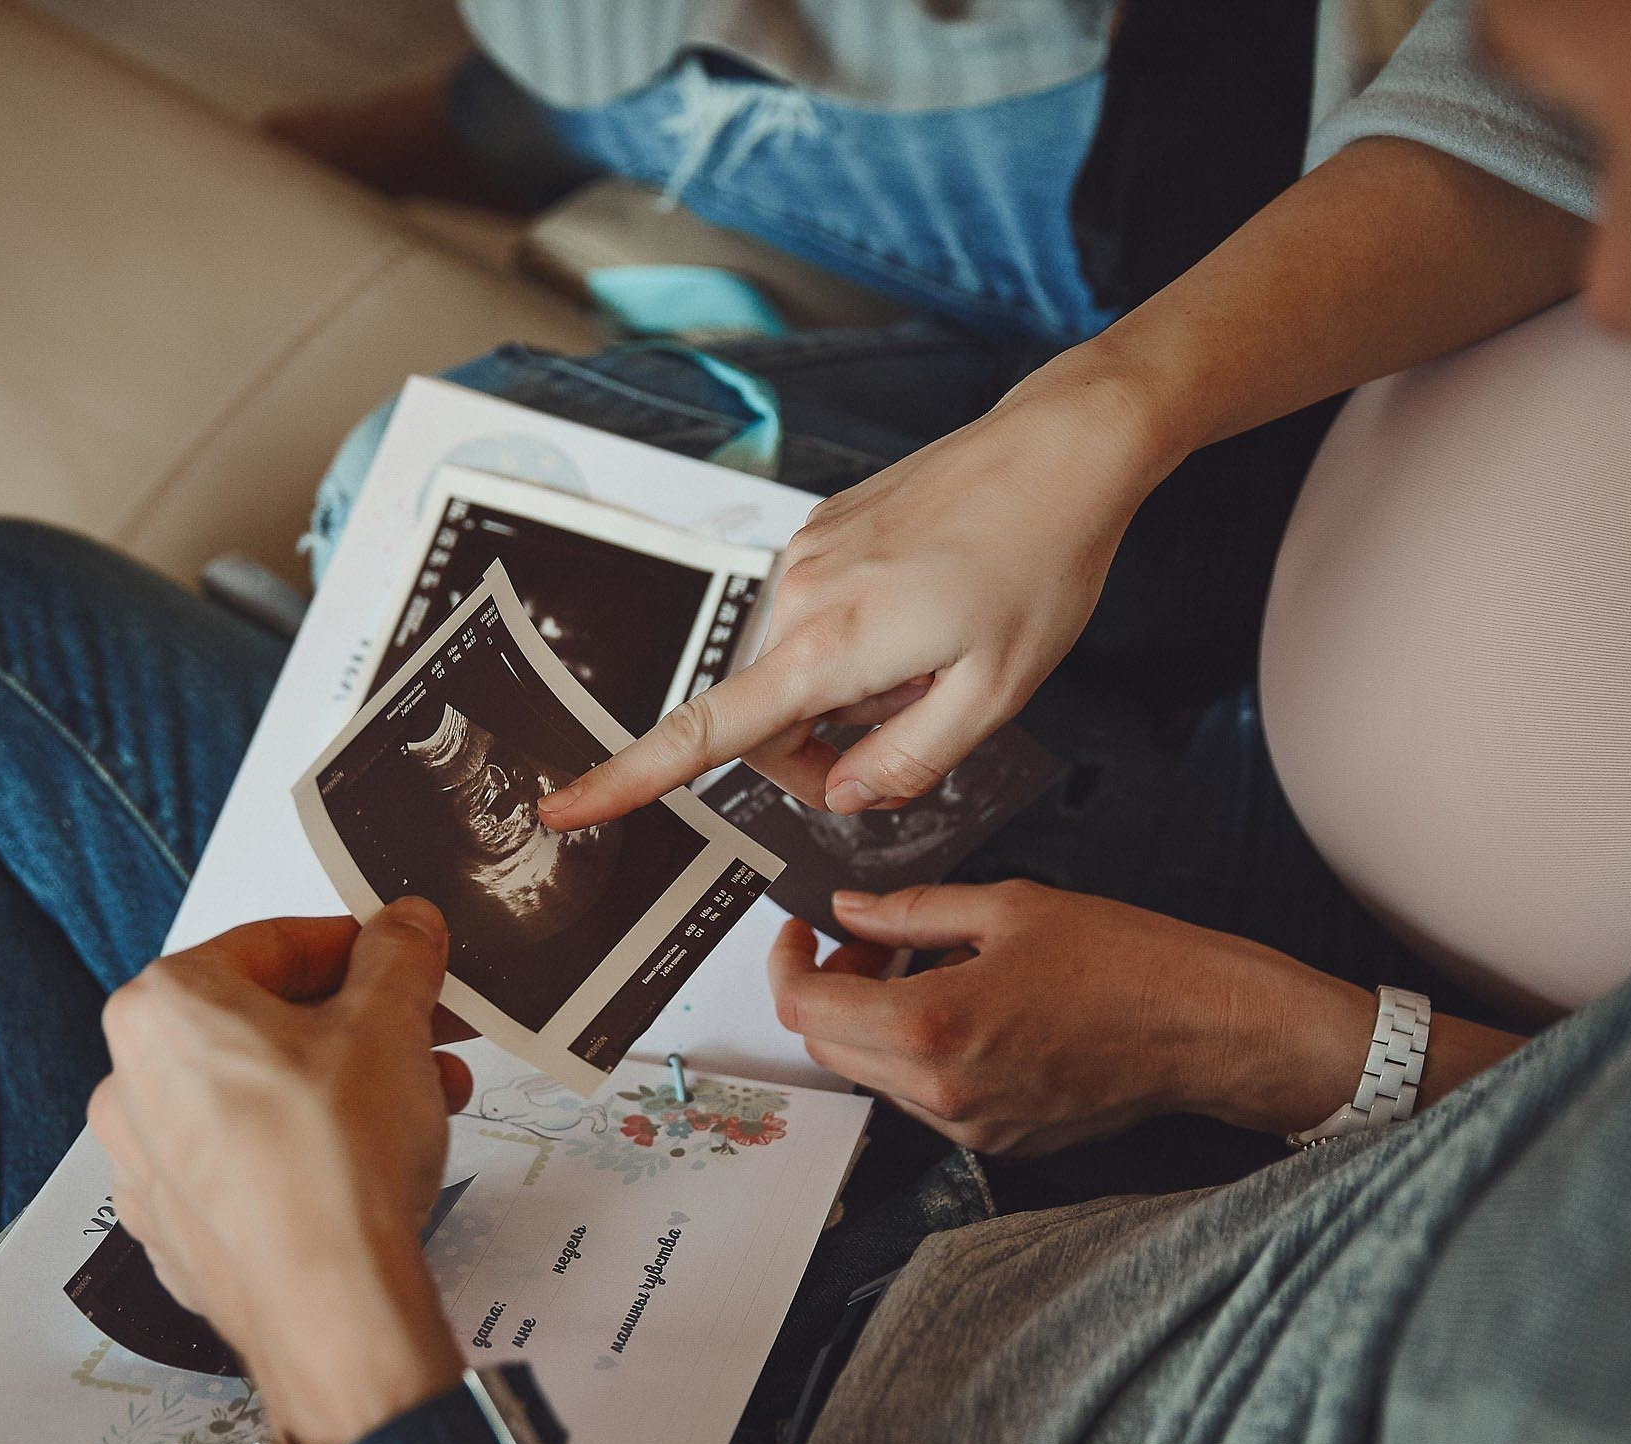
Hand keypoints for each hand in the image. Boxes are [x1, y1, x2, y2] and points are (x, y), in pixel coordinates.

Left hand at [90, 901, 473, 1443]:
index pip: (276, 943)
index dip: (361, 947)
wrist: (328, 1308)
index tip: (409, 960)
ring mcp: (146, 1166)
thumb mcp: (389, 1023)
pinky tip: (373, 1162)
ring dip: (348, 1086)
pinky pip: (248, 1163)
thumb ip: (397, 955)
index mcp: (161, 1009)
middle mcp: (130, 1083)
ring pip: (260, 1096)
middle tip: (429, 1032)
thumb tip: (404, 927)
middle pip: (267, 1022)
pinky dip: (308, 1149)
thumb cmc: (335, 1162)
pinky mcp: (177, 1231)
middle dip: (363, 1025)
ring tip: (427, 1100)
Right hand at [540, 353, 1174, 829]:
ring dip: (852, 691)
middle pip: (767, 716)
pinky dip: (860, 642)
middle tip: (919, 729)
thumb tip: (840, 795)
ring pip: (798, 668)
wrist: (1061, 448)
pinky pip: (818, 616)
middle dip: (825, 748)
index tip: (568, 807)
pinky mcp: (826, 529)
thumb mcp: (996, 694)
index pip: (707, 733)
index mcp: (830, 646)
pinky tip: (930, 612)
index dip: (631, 778)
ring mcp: (808, 556)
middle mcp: (799, 595)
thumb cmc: (1040, 563)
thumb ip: (907, 762)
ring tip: (940, 656)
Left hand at [767, 881, 1376, 1158]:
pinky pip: (925, 1097)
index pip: (806, 1009)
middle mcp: (941, 1091)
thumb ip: (910, 912)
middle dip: (826, 991)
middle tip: (860, 943)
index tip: (800, 933)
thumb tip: (849, 910)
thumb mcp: (1008, 907)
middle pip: (829, 1048)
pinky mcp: (1000, 1139)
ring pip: (874, 1075)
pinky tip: (958, 1005)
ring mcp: (970, 1126)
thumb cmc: (1126, 961)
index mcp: (932, 1027)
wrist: (1206, 1029)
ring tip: (917, 967)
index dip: (787, 965)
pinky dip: (917, 1051)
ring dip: (871, 1023)